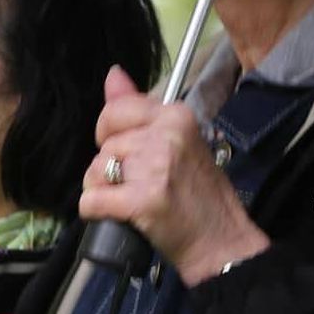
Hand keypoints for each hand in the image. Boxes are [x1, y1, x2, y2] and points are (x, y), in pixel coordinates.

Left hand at [80, 67, 269, 283]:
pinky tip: (115, 215)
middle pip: (106, 145)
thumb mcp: (178, 140)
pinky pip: (92, 200)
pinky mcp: (142, 199)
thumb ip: (140, 108)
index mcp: (176, 116)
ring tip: (132, 201)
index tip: (130, 154)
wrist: (221, 240)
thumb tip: (113, 73)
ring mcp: (155, 167)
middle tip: (138, 184)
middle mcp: (166, 135)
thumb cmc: (200, 194)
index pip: (116, 111)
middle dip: (110, 168)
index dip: (112, 135)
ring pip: (95, 170)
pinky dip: (95, 210)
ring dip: (104, 190)